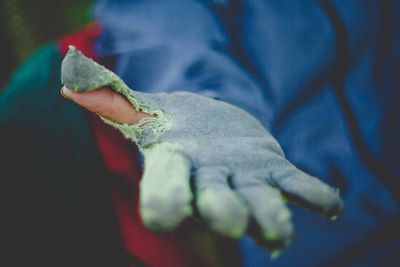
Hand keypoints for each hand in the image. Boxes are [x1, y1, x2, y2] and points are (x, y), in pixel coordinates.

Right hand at [61, 46, 342, 248]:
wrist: (211, 129)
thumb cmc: (174, 123)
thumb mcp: (146, 108)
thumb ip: (116, 95)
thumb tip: (74, 71)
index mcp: (175, 166)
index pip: (165, 189)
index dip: (164, 202)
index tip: (161, 220)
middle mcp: (209, 181)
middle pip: (215, 202)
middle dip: (222, 213)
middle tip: (231, 226)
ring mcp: (245, 179)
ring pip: (258, 203)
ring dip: (270, 219)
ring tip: (279, 236)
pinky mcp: (274, 169)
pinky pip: (297, 185)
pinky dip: (314, 194)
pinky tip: (328, 204)